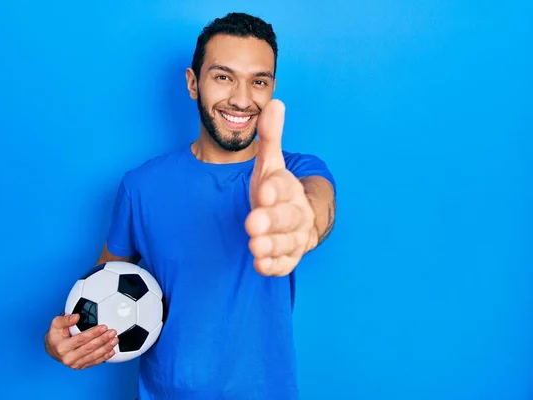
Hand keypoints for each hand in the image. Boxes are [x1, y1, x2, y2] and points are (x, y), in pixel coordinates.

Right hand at [44, 313, 118, 369]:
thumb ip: (65, 319)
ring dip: (106, 348)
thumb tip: (76, 316)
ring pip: (93, 356)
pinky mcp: (81, 366)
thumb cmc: (56, 335)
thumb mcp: (56, 324)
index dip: (93, 333)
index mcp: (62, 347)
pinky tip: (111, 351)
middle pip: (89, 348)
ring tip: (114, 340)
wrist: (53, 349)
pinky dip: (104, 357)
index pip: (81, 339)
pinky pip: (94, 362)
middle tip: (112, 332)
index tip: (103, 327)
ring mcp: (75, 364)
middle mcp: (68, 358)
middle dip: (103, 340)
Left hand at [246, 100, 317, 276]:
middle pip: (288, 218)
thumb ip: (270, 138)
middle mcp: (296, 213)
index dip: (274, 189)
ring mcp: (295, 236)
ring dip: (271, 245)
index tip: (263, 191)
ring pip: (286, 242)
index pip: (283, 187)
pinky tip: (260, 265)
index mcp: (289, 188)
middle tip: (253, 222)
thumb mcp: (270, 164)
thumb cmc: (277, 190)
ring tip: (255, 247)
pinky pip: (285, 263)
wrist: (297, 218)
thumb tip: (276, 102)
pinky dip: (274, 265)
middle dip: (272, 220)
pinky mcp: (290, 256)